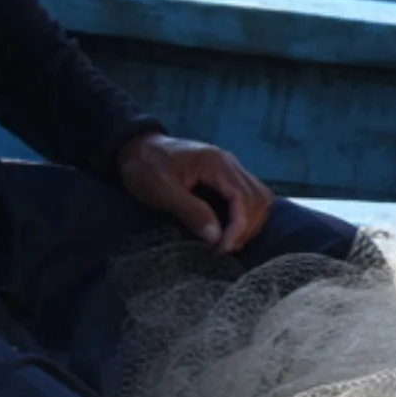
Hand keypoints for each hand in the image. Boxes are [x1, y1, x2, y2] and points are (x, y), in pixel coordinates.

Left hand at [117, 132, 273, 252]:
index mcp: (216, 163)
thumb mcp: (162, 191)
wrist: (136, 148)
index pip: (243, 197)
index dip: (239, 226)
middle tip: (225, 248)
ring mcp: (230, 168)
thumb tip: (216, 237)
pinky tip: (231, 229)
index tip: (223, 247)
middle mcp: (230, 163)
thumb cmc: (145, 168)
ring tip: (230, 242)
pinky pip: (250, 195)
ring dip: (251, 222)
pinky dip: (247, 215)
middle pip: (258, 198)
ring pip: (259, 197)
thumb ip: (190, 212)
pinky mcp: (226, 176)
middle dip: (247, 227)